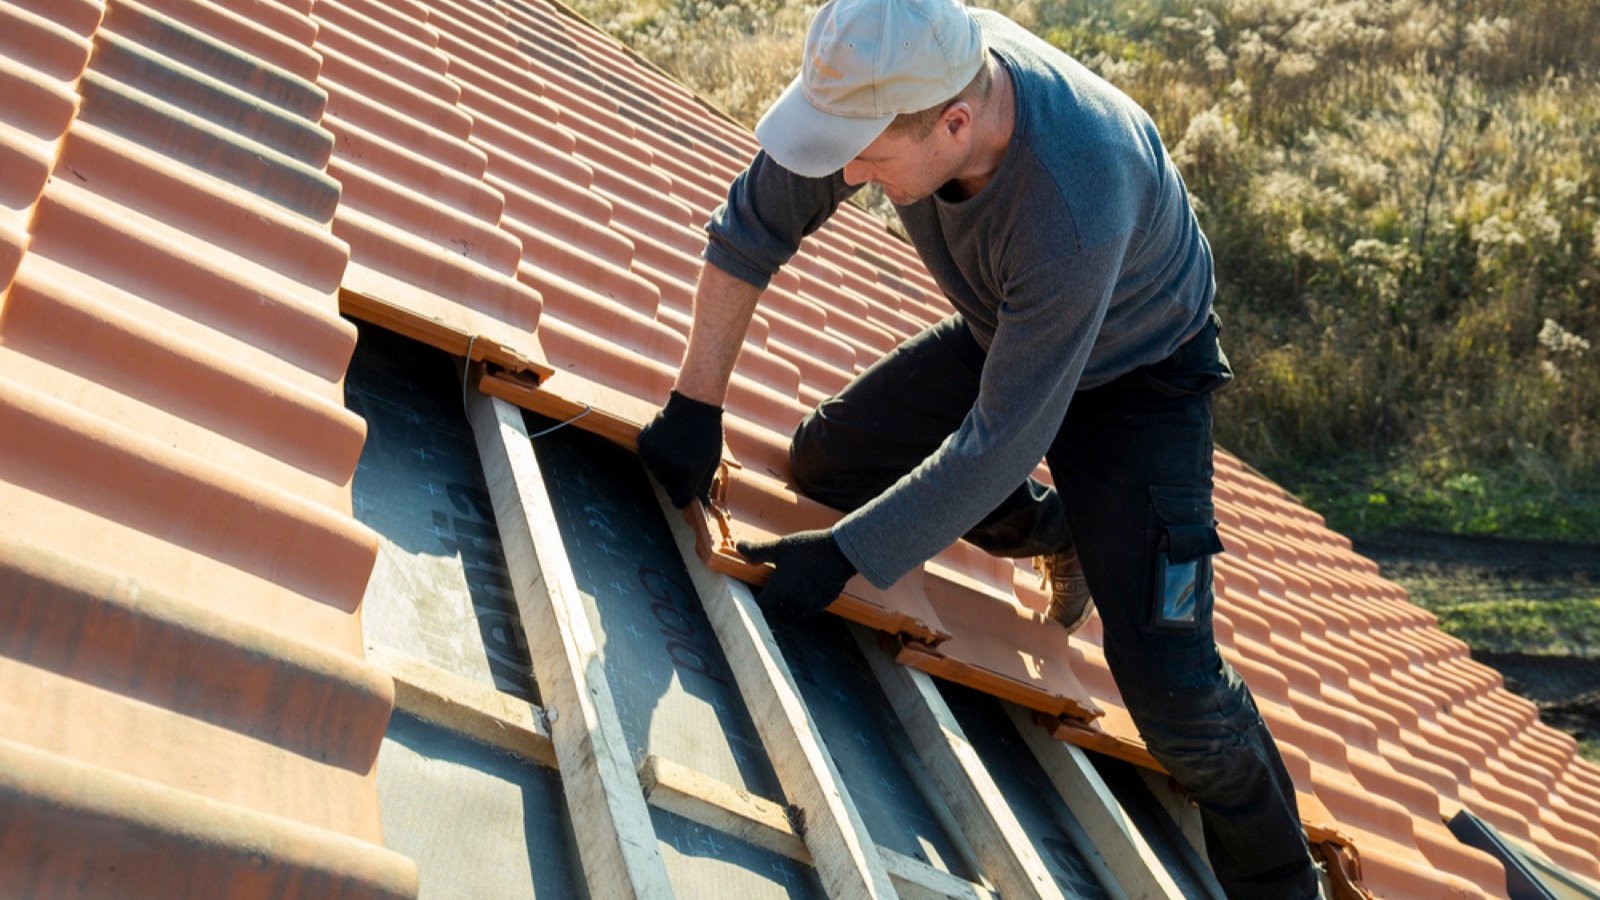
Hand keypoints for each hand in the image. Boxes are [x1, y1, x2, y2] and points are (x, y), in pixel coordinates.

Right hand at [638, 391, 723, 506]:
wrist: (694, 404)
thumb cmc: (708, 434)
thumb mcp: (712, 461)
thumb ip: (704, 484)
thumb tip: (701, 504)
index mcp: (690, 471)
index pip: (679, 501)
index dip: (684, 496)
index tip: (687, 489)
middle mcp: (670, 465)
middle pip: (667, 487)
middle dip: (676, 480)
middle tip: (686, 461)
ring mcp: (655, 453)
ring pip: (657, 473)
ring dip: (666, 467)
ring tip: (678, 448)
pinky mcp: (644, 443)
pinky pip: (648, 459)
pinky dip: (656, 454)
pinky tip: (667, 441)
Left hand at [737, 529, 856, 618]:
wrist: (840, 551)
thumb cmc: (808, 548)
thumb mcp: (781, 546)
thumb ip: (758, 551)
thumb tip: (738, 547)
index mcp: (780, 588)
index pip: (764, 605)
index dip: (762, 599)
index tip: (764, 590)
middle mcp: (794, 599)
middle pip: (780, 608)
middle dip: (779, 600)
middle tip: (782, 584)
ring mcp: (811, 602)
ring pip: (797, 610)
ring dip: (794, 602)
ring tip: (797, 586)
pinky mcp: (826, 600)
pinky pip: (814, 607)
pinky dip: (811, 601)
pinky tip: (812, 586)